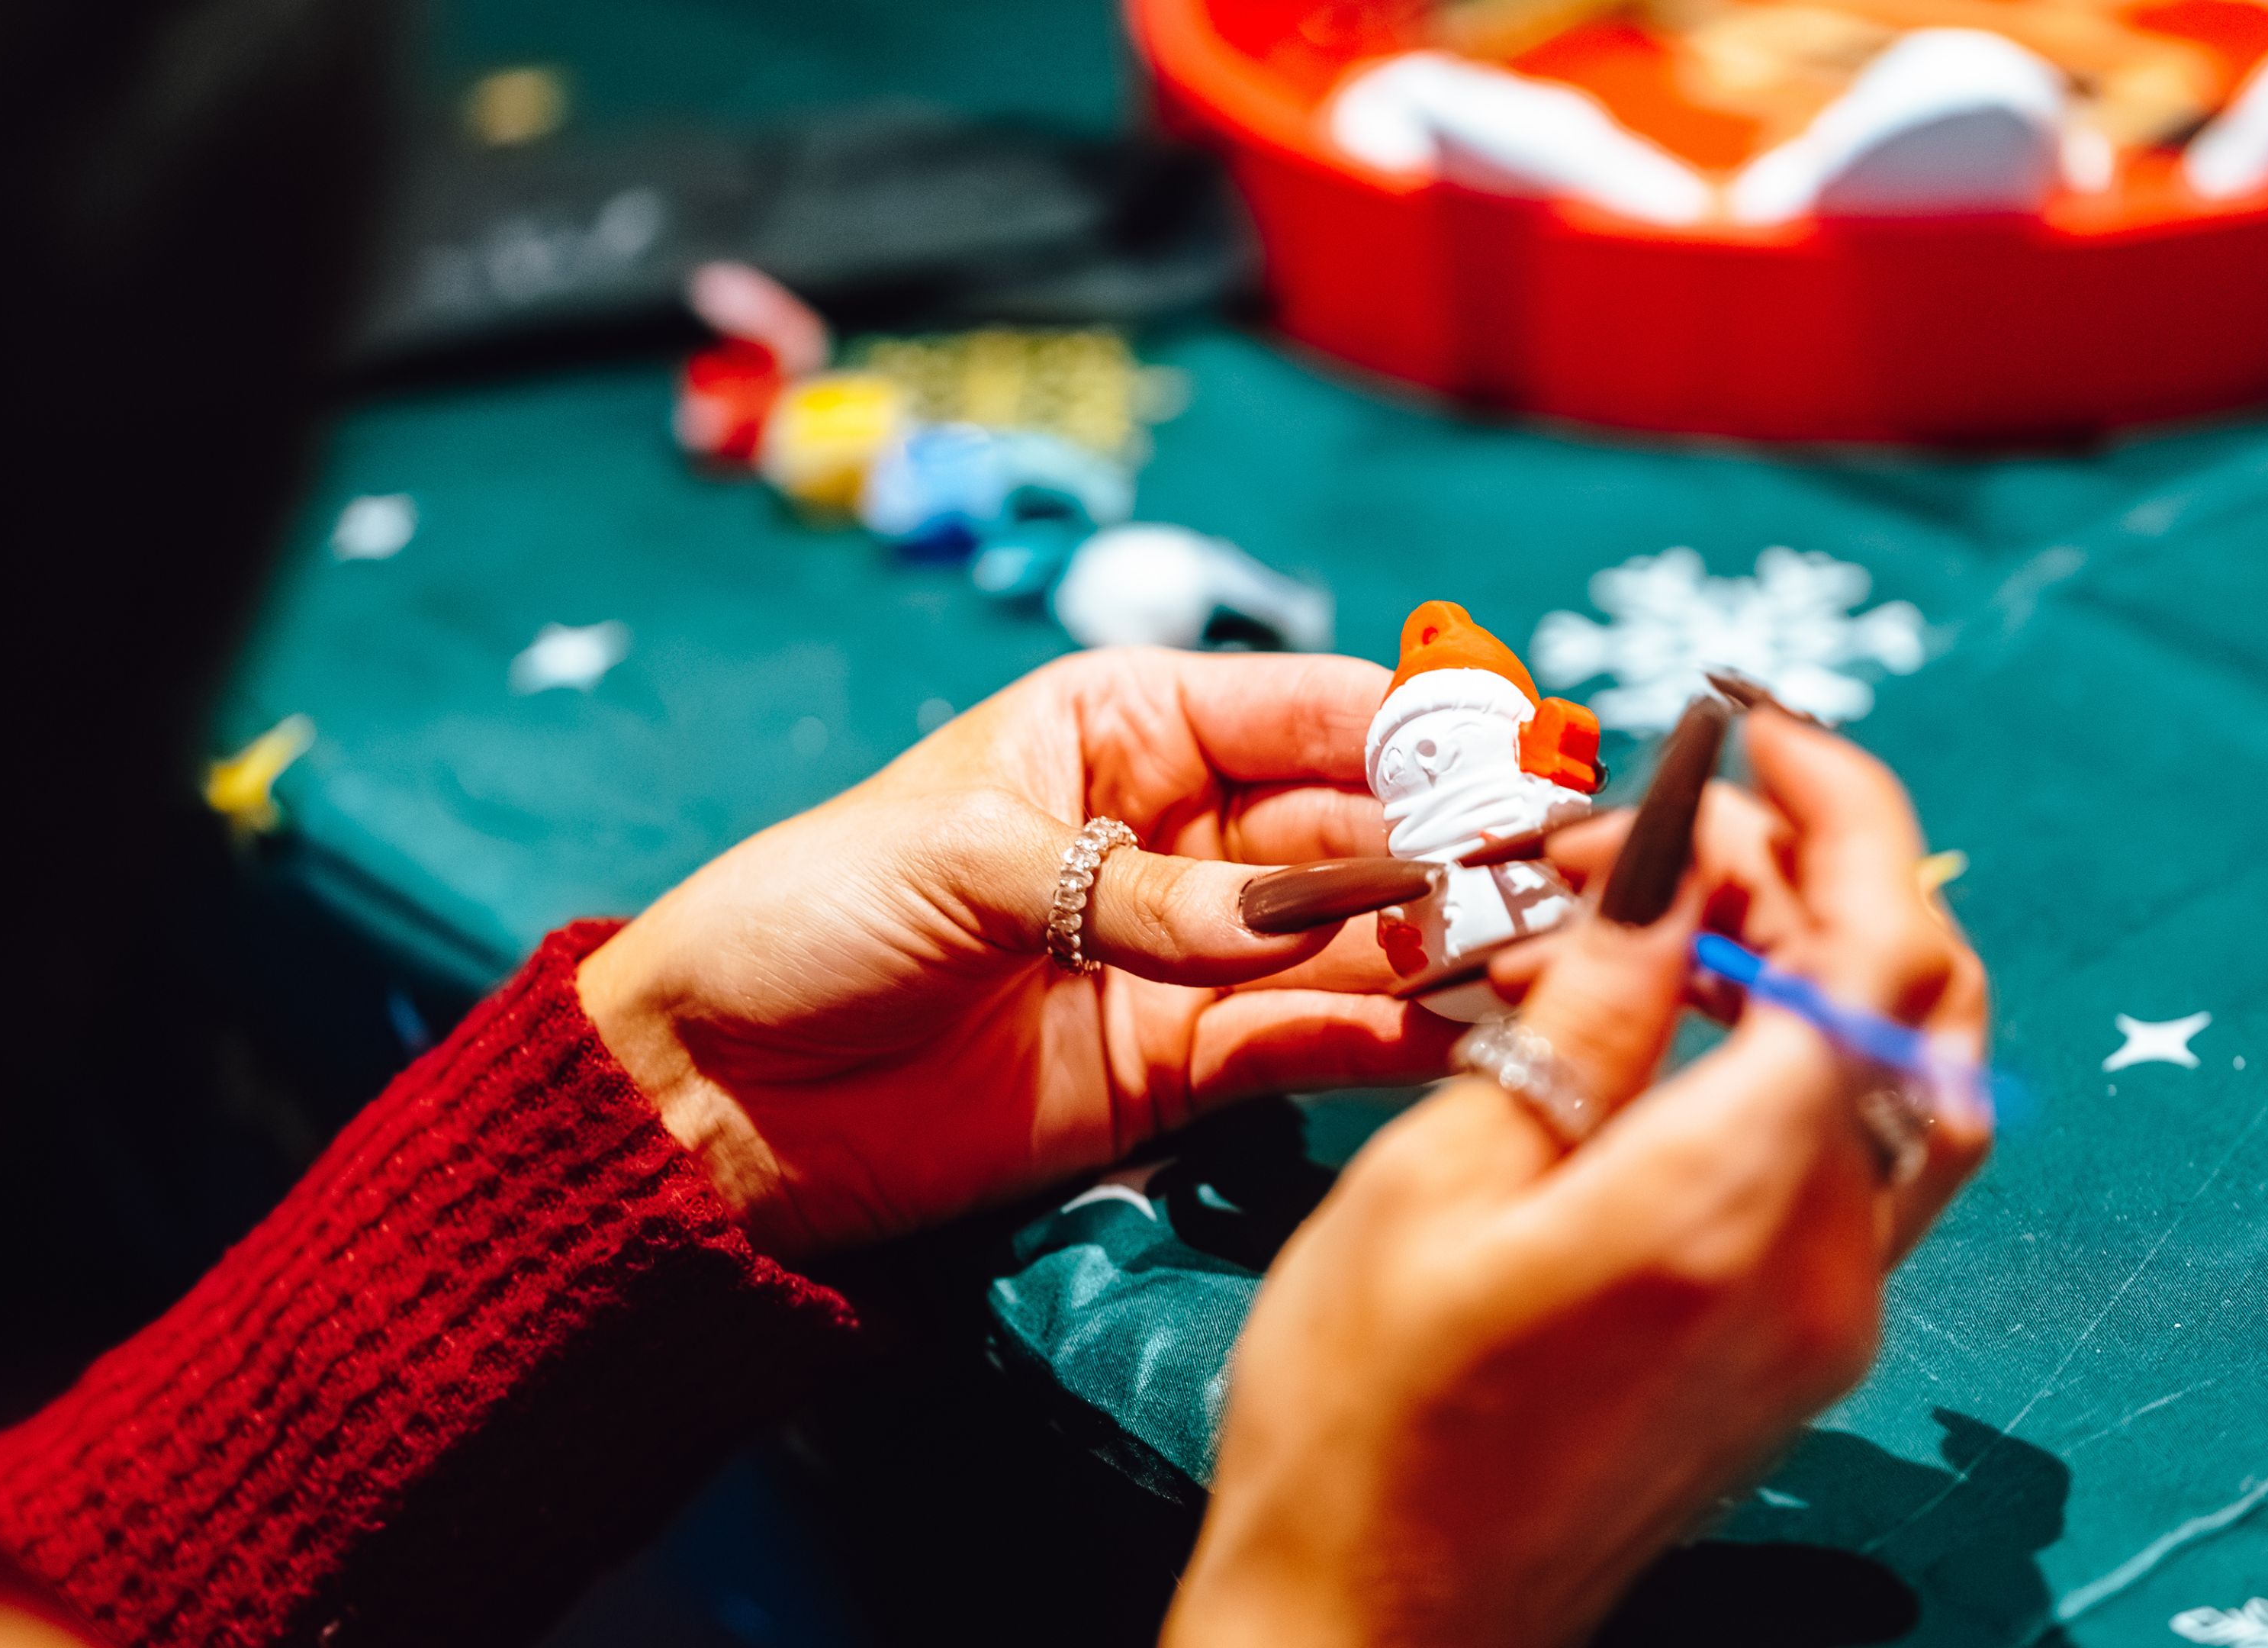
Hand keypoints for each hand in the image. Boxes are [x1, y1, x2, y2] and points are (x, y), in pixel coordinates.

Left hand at [576, 649, 1460, 1255]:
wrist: (716, 1093)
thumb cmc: (812, 917)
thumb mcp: (966, 865)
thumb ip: (1140, 892)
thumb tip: (1294, 920)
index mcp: (1125, 723)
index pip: (1308, 709)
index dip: (1418, 732)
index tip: (1517, 761)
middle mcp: (1181, 831)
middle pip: (1354, 829)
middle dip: (1451, 851)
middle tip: (1551, 881)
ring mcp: (1189, 953)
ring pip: (1351, 940)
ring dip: (1442, 950)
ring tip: (1539, 960)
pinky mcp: (1180, 1069)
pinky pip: (1304, 1044)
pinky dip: (1384, 1043)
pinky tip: (1462, 1038)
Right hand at [1166, 710, 1989, 1647]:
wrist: (1379, 1630)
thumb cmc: (1363, 1413)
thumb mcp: (1445, 1169)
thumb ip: (1594, 998)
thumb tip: (1685, 841)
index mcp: (1735, 1203)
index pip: (1878, 946)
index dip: (1837, 805)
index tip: (1744, 725)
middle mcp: (1831, 1265)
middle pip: (1927, 1003)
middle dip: (1832, 865)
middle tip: (1691, 808)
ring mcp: (1835, 1319)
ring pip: (1913, 1079)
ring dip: (1829, 954)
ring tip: (1684, 895)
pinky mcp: (1806, 1351)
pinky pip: (1862, 1157)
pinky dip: (1809, 1049)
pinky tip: (1693, 1013)